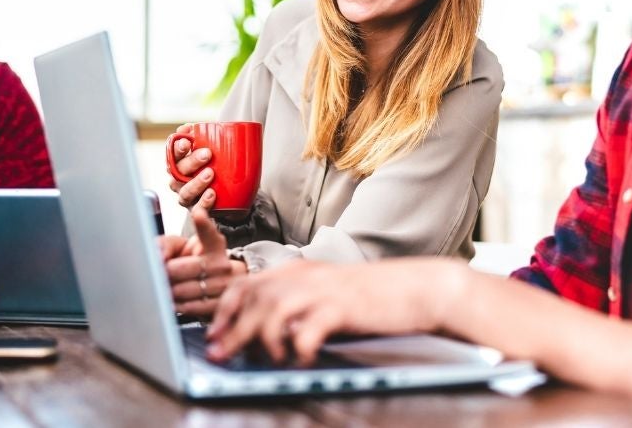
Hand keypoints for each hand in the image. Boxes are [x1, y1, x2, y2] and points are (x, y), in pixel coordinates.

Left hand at [164, 189, 246, 316]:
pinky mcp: (220, 304)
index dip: (202, 223)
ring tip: (164, 287)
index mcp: (214, 245)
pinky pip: (192, 306)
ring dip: (168, 290)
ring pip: (185, 289)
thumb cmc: (192, 264)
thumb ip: (165, 245)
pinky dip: (177, 305)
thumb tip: (157, 257)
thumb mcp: (180, 248)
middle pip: (184, 268)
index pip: (208, 232)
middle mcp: (222, 263)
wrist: (214, 287)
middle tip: (157, 273)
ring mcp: (224, 285)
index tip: (197, 214)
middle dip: (165, 272)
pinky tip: (172, 301)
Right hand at [166, 123, 213, 208]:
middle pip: (178, 172)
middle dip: (191, 161)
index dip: (176, 147)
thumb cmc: (217, 169)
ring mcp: (187, 197)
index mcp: (179, 165)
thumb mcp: (213, 153)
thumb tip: (190, 126)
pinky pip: (196, 211)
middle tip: (207, 154)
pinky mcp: (197, 211)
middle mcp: (178, 181)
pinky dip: (203, 204)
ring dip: (196, 182)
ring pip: (185, 192)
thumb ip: (204, 139)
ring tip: (210, 173)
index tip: (186, 140)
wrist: (230, 198)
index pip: (172, 154)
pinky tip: (212, 194)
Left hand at [205, 258, 469, 365]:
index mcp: (298, 271)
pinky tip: (303, 361)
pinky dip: (298, 350)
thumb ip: (297, 305)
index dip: (225, 310)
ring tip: (265, 360)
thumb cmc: (373, 297)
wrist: (418, 288)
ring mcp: (324, 290)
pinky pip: (308, 330)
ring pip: (273, 311)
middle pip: (253, 299)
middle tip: (219, 355)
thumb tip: (264, 333)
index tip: (214, 334)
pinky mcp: (343, 308)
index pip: (247, 284)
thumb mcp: (327, 293)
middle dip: (231, 330)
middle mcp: (305, 276)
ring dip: (261, 340)